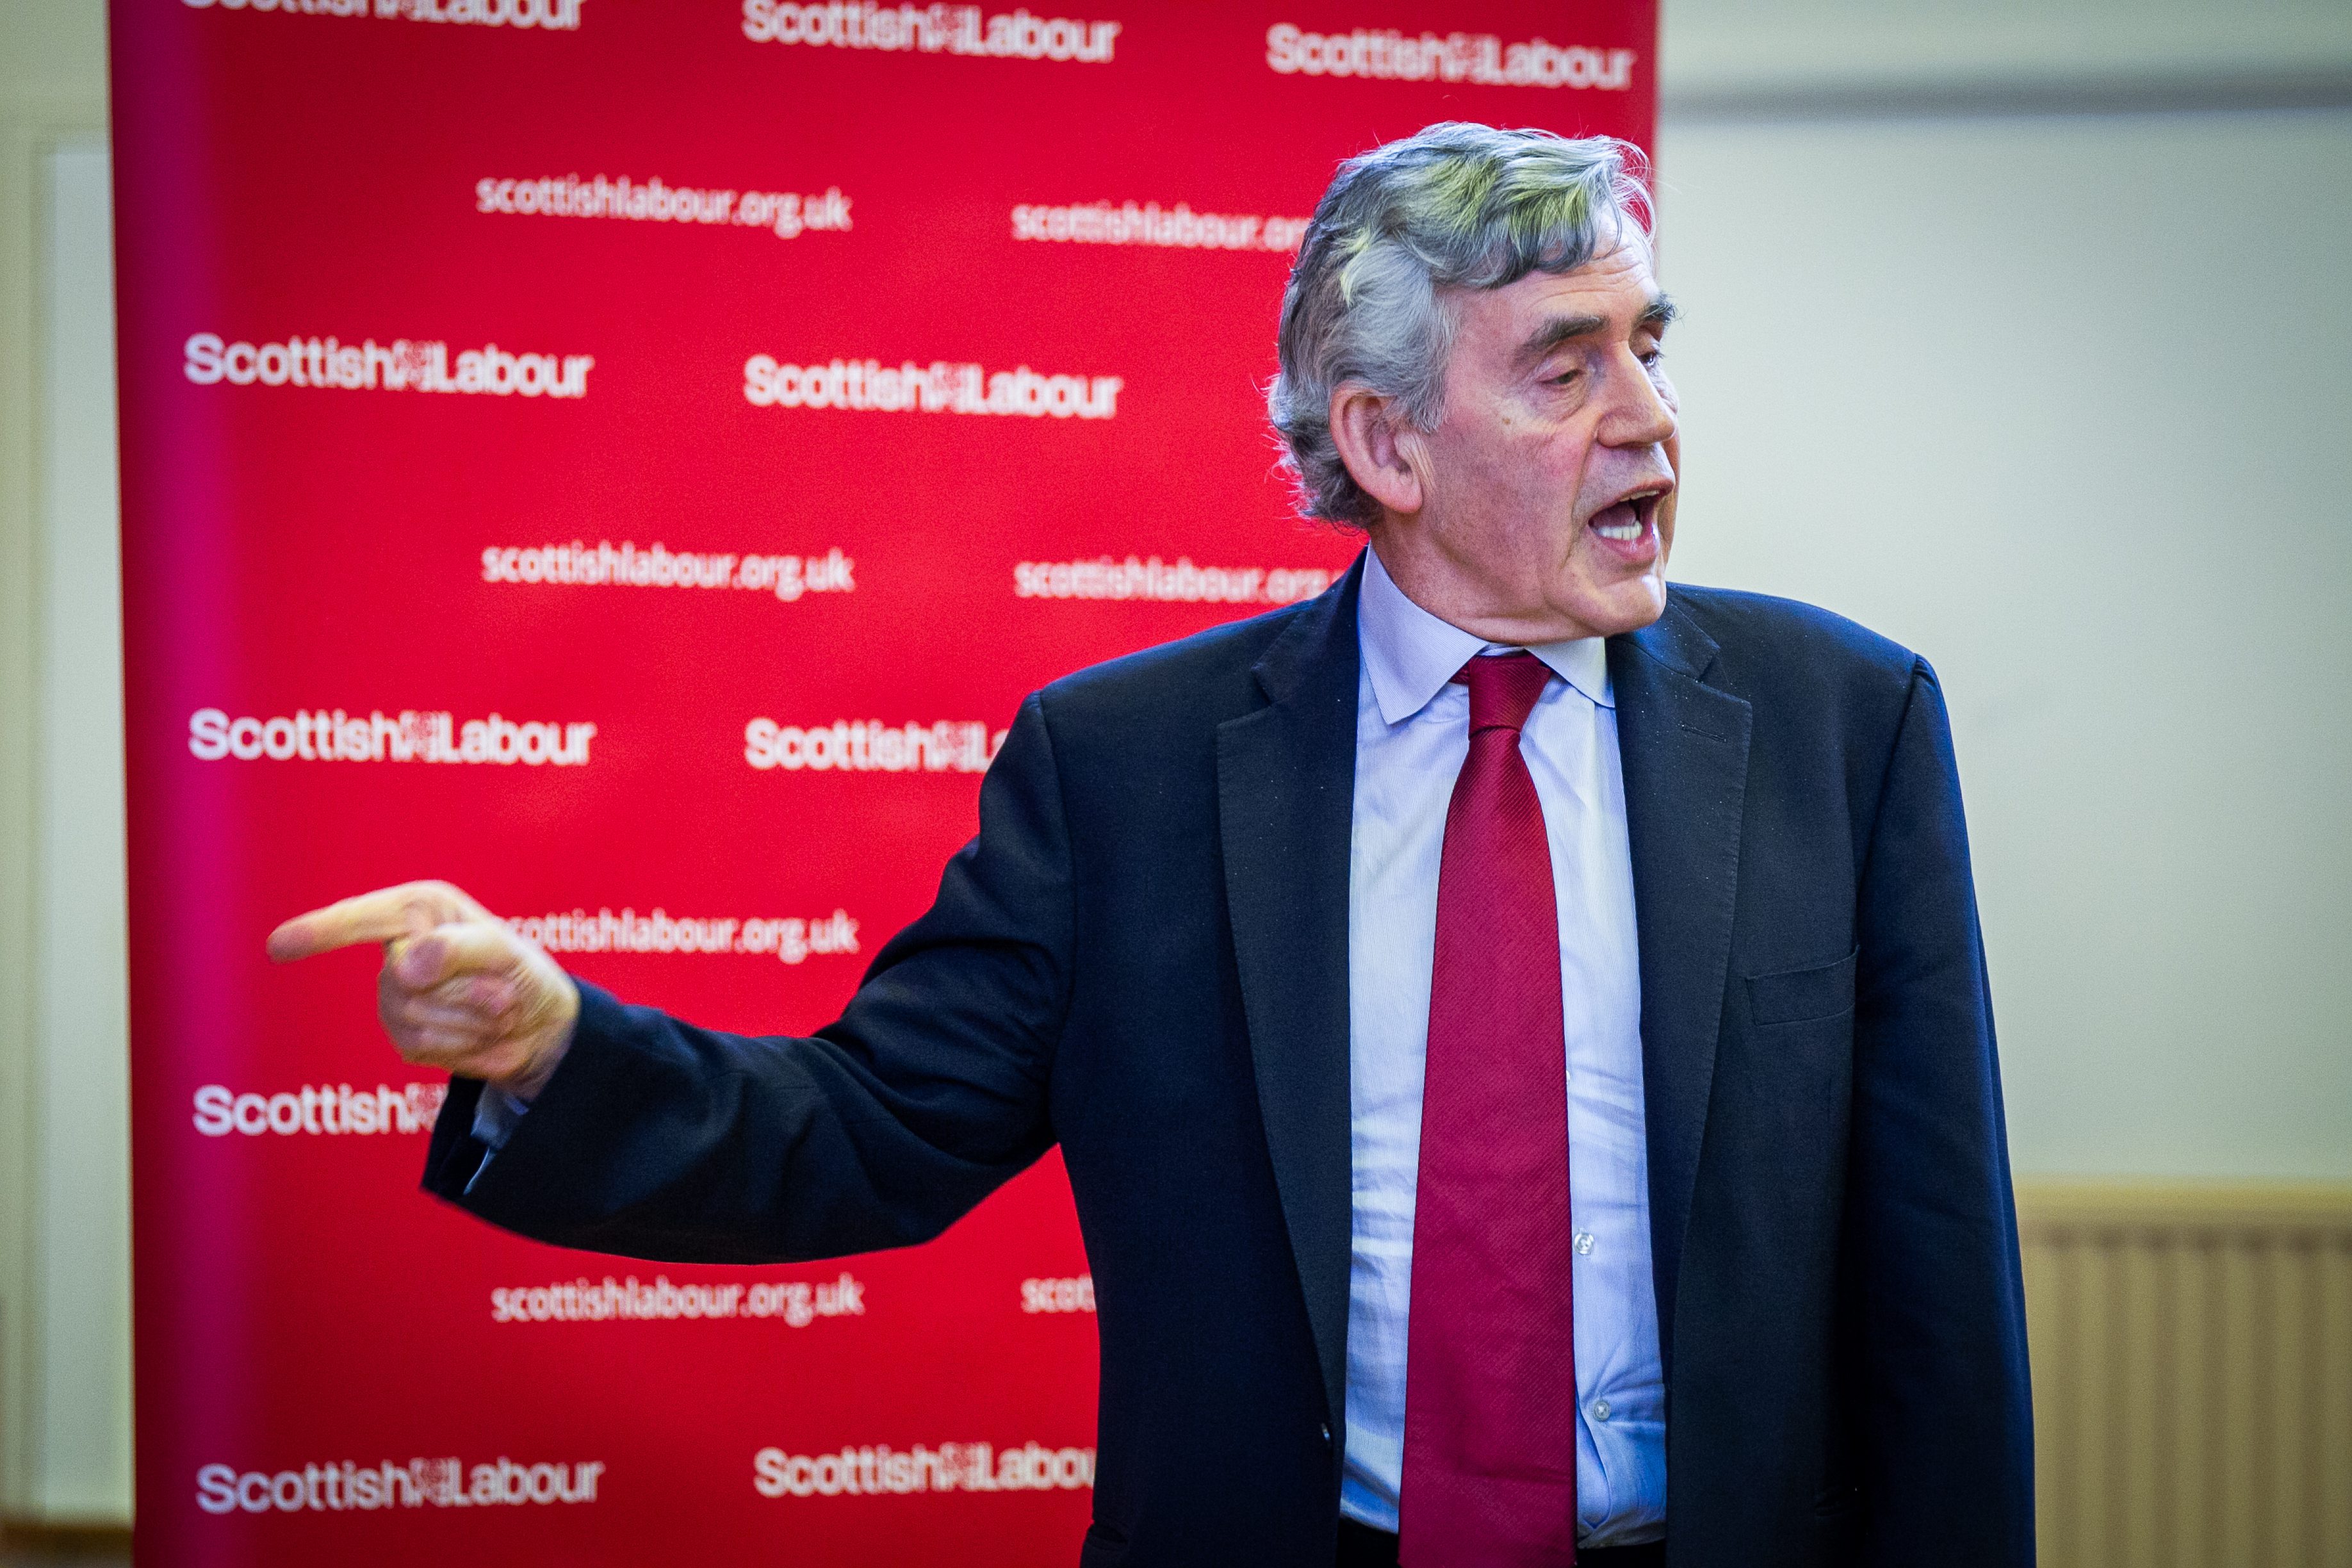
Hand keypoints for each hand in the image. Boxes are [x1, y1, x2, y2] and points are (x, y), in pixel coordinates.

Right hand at [267, 880, 579, 1098]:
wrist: (541, 1027)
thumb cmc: (525, 974)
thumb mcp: (508, 951)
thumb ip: (460, 949)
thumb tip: (403, 966)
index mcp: (419, 911)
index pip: (362, 919)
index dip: (320, 932)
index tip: (277, 946)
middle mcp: (399, 949)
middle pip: (410, 981)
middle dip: (468, 993)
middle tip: (505, 994)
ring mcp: (396, 997)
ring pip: (417, 1017)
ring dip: (473, 1021)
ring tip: (498, 1012)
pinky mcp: (404, 1038)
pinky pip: (425, 1047)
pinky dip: (467, 1045)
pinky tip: (484, 1037)